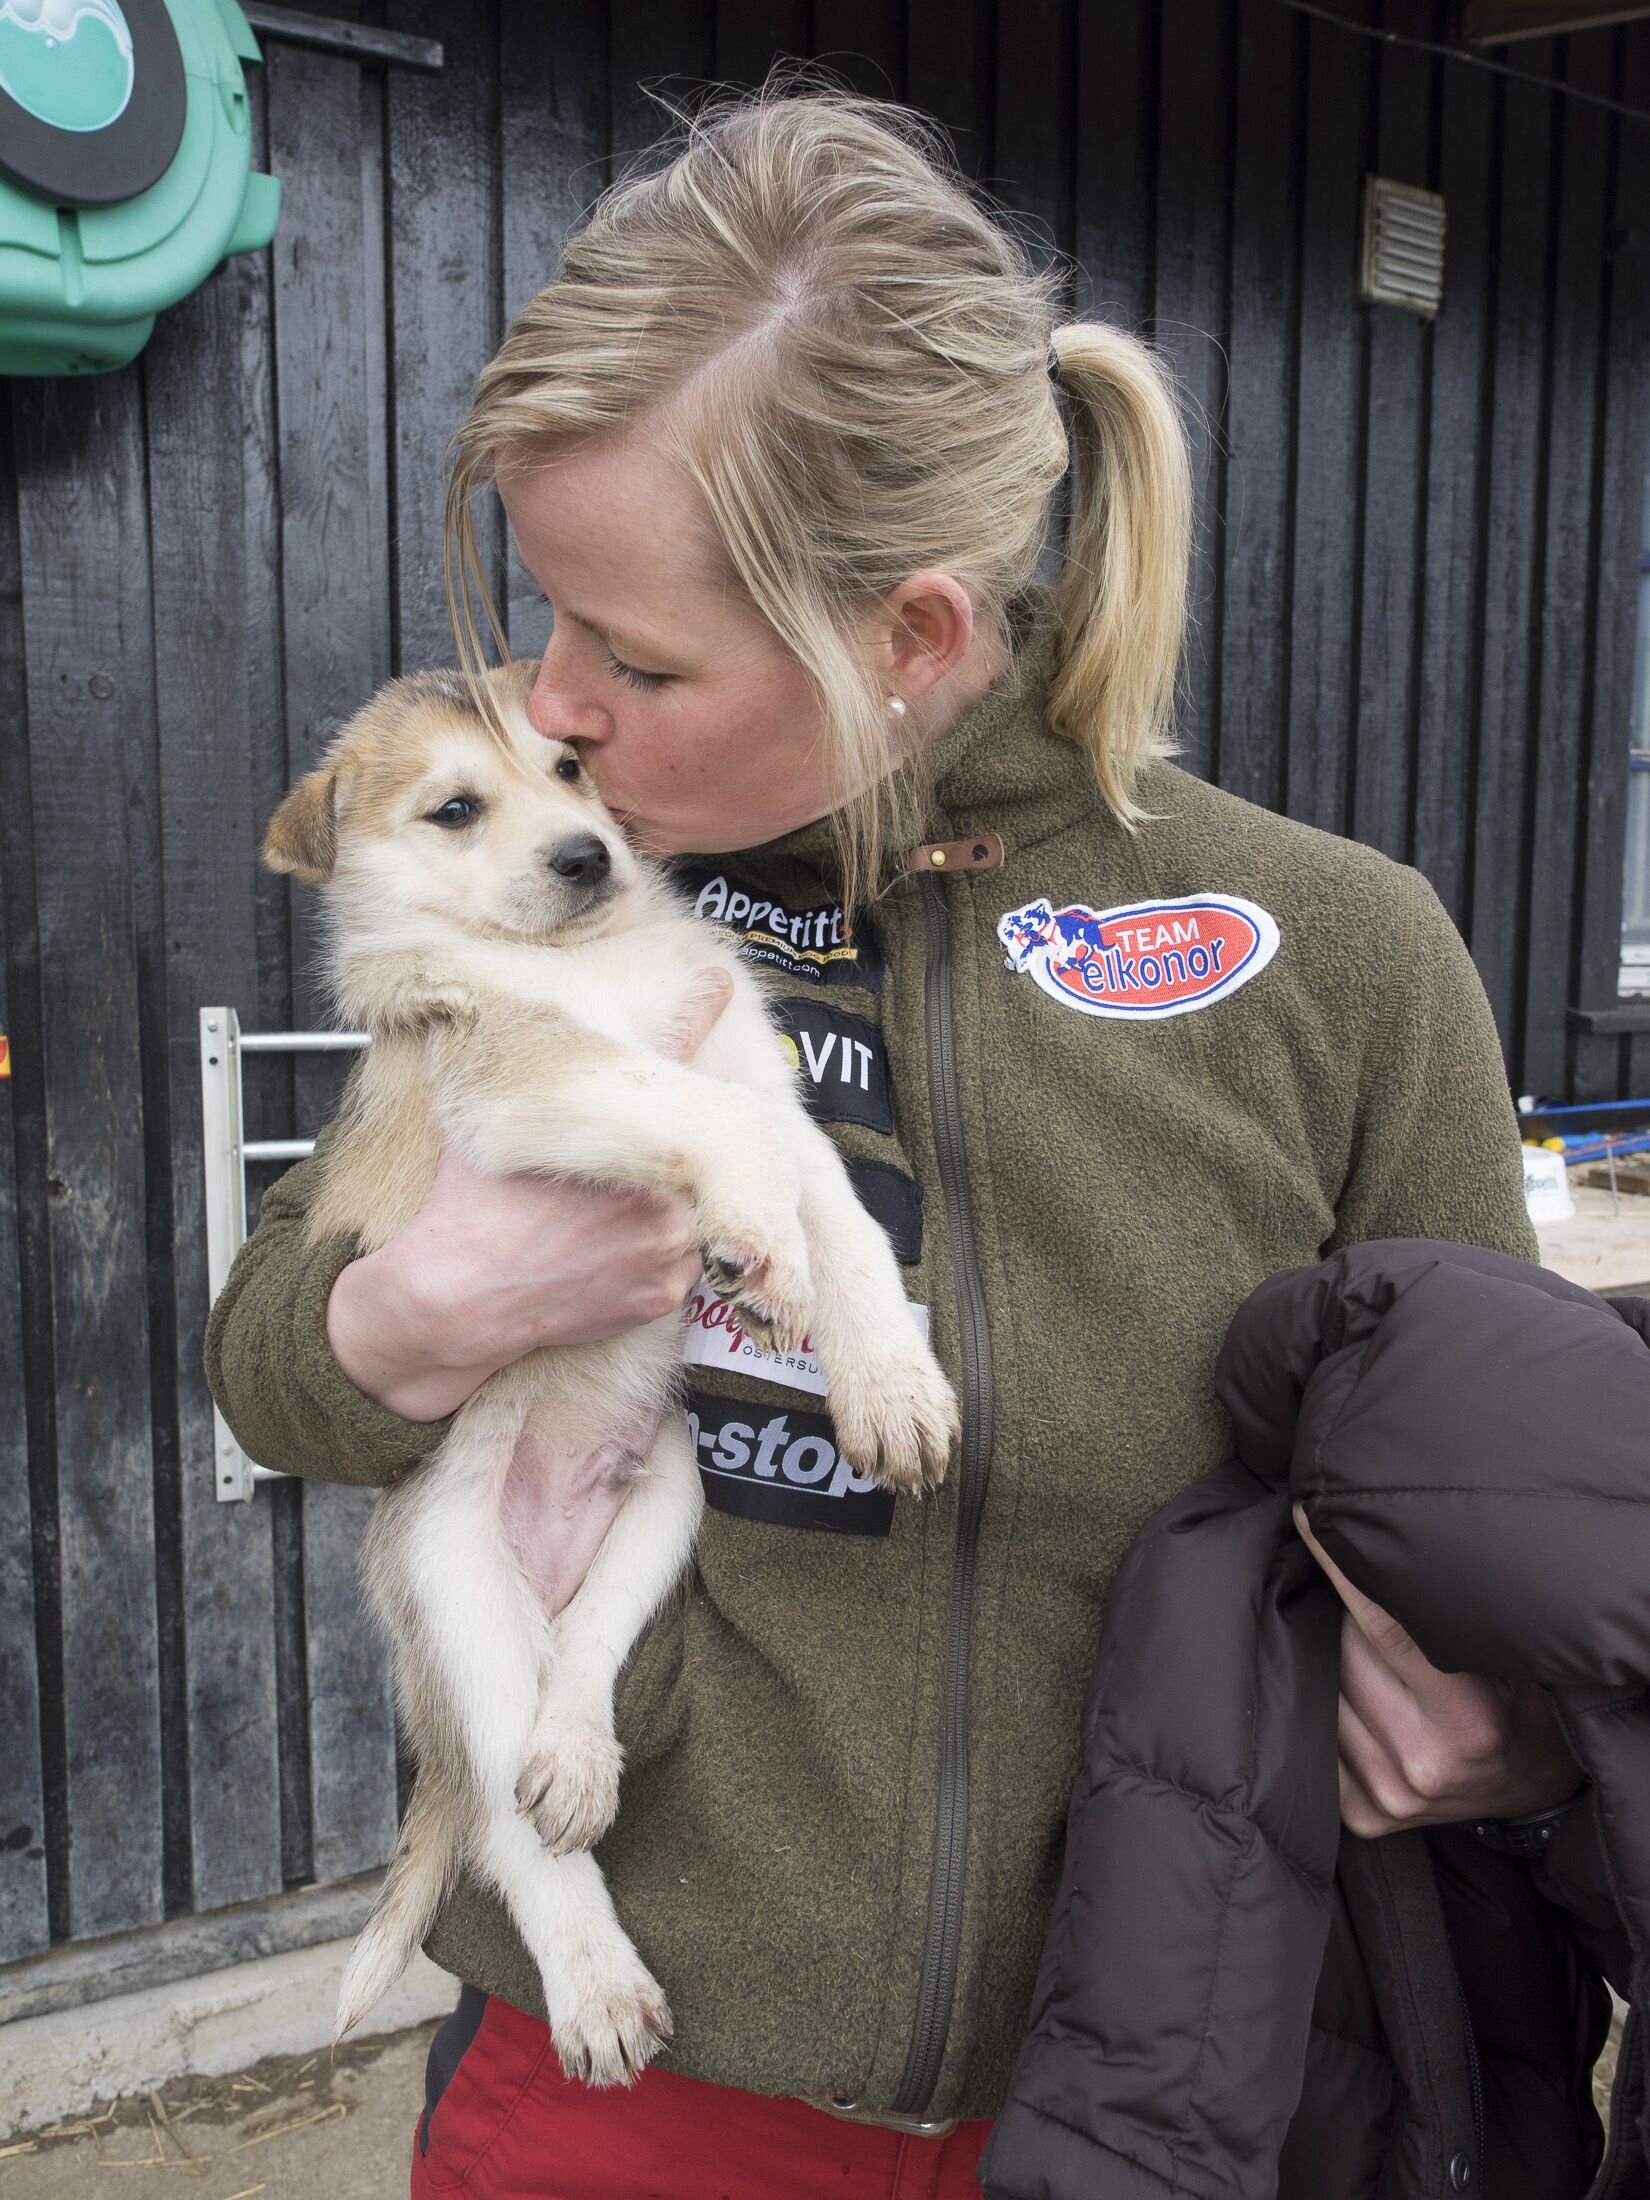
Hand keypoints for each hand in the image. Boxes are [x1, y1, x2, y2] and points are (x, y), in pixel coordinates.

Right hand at [326, 969, 732, 1419]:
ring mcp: (668, 1244)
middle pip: (690, 1146)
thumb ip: (522, 1075)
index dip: (698, 1014)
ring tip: (604, 1219)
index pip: (671, 1054)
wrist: (456, 1295)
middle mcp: (659, 1184)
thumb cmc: (470, 1205)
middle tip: (613, 1169)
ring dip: (669, 1204)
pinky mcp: (664, 1292)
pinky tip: (608, 1254)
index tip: (719, 986)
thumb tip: (499, 1016)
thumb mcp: (496, 1120)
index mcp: (616, 1130)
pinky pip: (686, 1261)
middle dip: (666, 1146)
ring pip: (696, 1207)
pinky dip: (658, 1255)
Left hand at [1295, 1505, 1581, 1837]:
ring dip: (1332, 1662)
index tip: (1311, 1517)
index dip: (1343, 1568)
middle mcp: (1422, 1761)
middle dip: (1346, 1617)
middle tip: (1370, 1606)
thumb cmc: (1525, 1705)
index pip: (1385, 1627)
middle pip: (1344, 1653)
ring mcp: (1389, 1793)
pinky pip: (1320, 1738)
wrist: (1535, 1790)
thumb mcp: (1512, 1659)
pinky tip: (1358, 1700)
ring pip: (1324, 1692)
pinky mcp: (1364, 1814)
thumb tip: (1385, 1548)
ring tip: (1372, 1659)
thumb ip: (1453, 1618)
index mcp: (1469, 1719)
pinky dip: (1328, 1708)